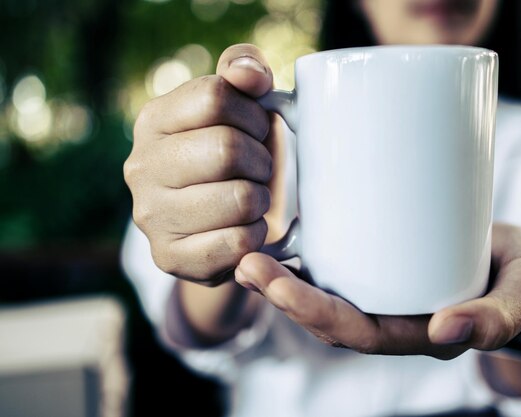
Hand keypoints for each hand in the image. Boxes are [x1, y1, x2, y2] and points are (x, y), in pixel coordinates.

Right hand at [124, 44, 276, 285]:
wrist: (216, 224)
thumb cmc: (234, 156)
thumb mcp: (240, 104)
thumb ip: (245, 68)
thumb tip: (249, 75)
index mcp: (153, 120)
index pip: (216, 96)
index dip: (253, 114)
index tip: (257, 130)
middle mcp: (140, 167)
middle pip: (227, 148)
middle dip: (261, 160)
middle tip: (259, 170)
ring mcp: (150, 216)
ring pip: (239, 198)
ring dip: (261, 199)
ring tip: (251, 199)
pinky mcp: (169, 257)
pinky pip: (237, 243)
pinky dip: (255, 236)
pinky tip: (245, 229)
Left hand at [234, 223, 520, 358]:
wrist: (518, 258)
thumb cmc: (520, 274)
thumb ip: (500, 316)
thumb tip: (449, 330)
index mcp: (420, 331)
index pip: (359, 333)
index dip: (316, 314)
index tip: (279, 285)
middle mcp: (394, 318)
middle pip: (330, 318)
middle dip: (284, 296)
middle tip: (248, 266)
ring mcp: (383, 293)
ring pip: (325, 296)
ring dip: (281, 281)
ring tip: (248, 256)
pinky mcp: (379, 266)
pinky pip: (335, 272)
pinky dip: (300, 262)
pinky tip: (274, 240)